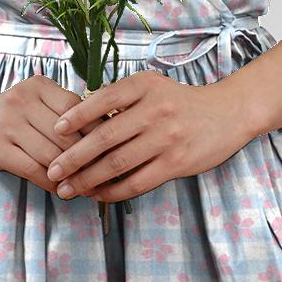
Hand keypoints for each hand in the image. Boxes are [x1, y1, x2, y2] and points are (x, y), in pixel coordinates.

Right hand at [0, 74, 104, 193]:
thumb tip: (108, 134)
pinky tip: (61, 188)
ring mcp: (6, 123)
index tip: (113, 148)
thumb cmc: (12, 114)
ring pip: (51, 154)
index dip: (97, 131)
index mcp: (38, 86)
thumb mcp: (37, 101)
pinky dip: (51, 182)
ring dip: (71, 174)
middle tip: (105, 174)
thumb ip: (65, 113)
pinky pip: (32, 169)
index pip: (77, 109)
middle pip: (66, 134)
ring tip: (87, 185)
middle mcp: (21, 100)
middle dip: (88, 157)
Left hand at [45, 69, 254, 202]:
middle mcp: (155, 110)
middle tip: (53, 170)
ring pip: (117, 163)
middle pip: (104, 137)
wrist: (228, 114)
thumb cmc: (181, 102)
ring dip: (88, 178)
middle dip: (74, 157)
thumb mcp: (152, 87)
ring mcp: (166, 138)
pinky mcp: (176, 163)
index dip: (76, 116)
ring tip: (68, 188)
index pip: (103, 100)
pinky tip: (98, 194)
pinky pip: (137, 182)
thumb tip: (78, 115)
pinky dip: (113, 191)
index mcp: (145, 86)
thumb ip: (121, 98)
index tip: (56, 130)